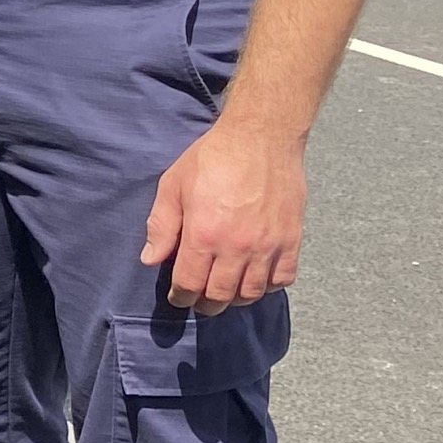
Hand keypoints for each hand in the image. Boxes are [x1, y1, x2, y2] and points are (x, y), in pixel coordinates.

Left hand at [140, 115, 304, 311]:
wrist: (261, 138)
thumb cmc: (211, 158)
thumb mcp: (173, 186)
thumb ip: (161, 226)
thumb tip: (150, 260)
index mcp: (204, 235)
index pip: (190, 284)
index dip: (181, 296)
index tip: (178, 297)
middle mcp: (237, 247)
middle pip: (221, 296)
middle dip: (206, 304)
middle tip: (199, 300)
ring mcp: (268, 246)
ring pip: (251, 293)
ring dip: (235, 299)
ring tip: (224, 292)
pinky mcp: (291, 240)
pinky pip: (282, 279)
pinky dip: (267, 287)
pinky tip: (255, 279)